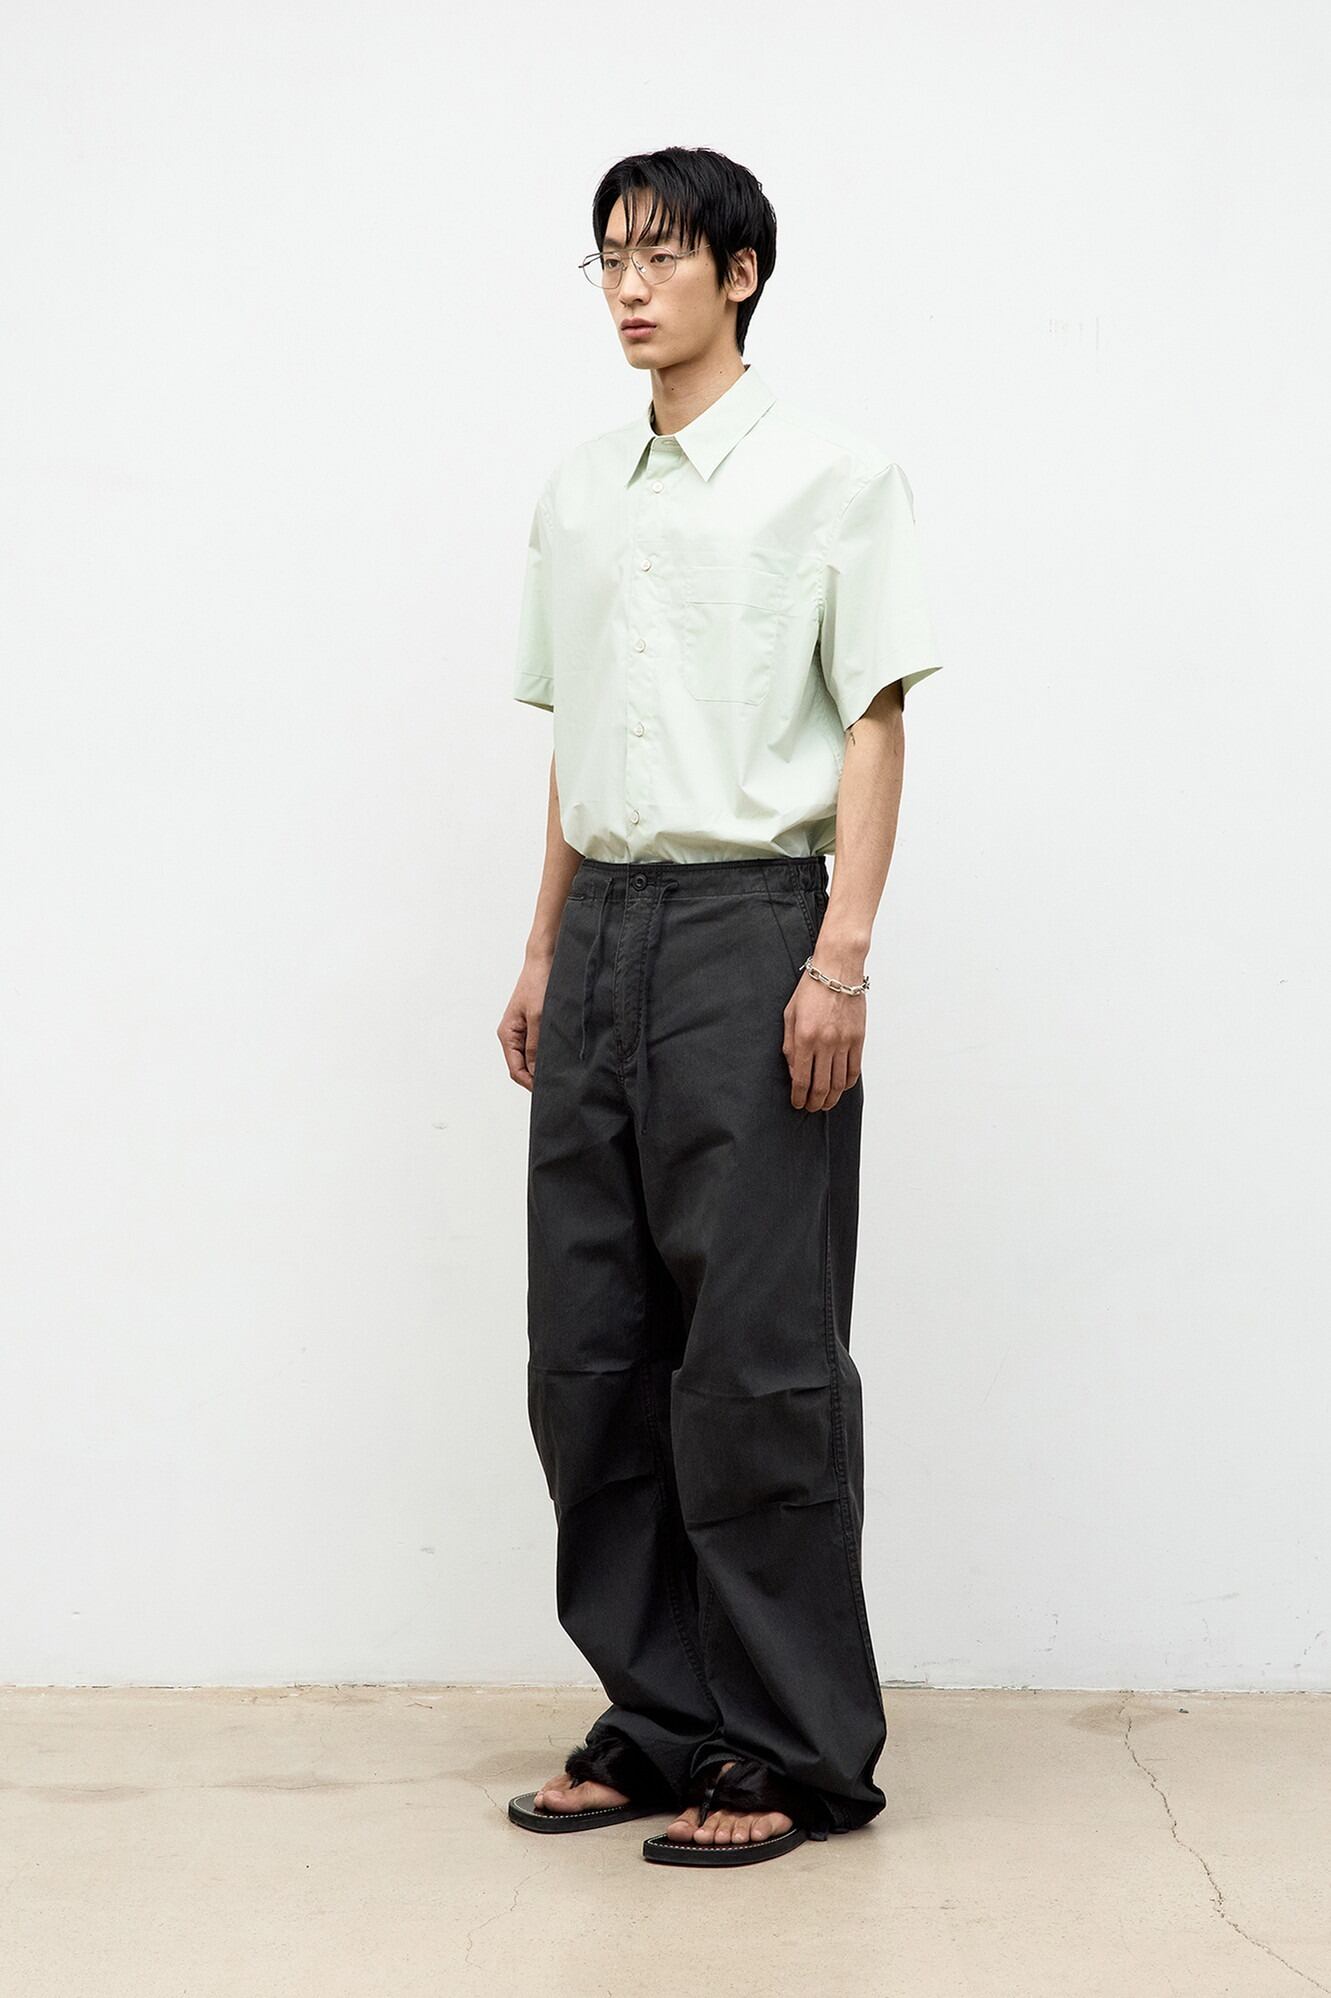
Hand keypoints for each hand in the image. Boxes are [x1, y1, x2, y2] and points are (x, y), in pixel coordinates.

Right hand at [498, 949, 553, 1090]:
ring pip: (531, 1057)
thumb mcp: (538, 1018)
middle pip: (522, 1067)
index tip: (548, 1091)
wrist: (544, 960)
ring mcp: (523, 1030)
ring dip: (543, 1065)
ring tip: (562, 1071)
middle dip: (537, 1077)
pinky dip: (547, 1053)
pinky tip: (560, 1055)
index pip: (516, 1070)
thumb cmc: (538, 983)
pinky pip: (537, 1046)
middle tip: (559, 1084)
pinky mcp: (533, 1024)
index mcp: (508, 1034)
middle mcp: (512, 1035)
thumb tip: (536, 1072)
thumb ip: (535, 1047)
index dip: (530, 1084)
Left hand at [782, 961, 864, 1111]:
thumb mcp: (790, 1015)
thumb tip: (794, 1071)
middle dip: (815, 1102)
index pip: (802, 1079)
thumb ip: (790, 1045)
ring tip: (825, 1103)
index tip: (797, 1103)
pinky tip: (840, 1088)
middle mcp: (826, 1043)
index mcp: (805, 1038)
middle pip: (821, 1086)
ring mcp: (844, 1042)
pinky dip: (847, 1084)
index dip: (799, 1096)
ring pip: (839, 1082)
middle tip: (811, 1108)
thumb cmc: (811, 990)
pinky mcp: (858, 1039)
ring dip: (831, 1098)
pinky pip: (854, 1070)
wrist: (838, 970)